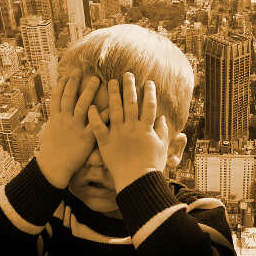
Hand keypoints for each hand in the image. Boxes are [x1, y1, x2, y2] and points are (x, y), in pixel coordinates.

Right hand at [37, 69, 107, 188]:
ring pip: (82, 105)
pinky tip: (110, 106)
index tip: (67, 74)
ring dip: (89, 91)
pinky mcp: (85, 138)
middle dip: (76, 83)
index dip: (62, 85)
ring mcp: (75, 128)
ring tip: (97, 80)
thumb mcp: (50, 132)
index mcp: (55, 118)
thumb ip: (57, 121)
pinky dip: (102, 114)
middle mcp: (64, 120)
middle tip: (83, 71)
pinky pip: (95, 124)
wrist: (53, 169)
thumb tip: (59, 111)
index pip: (57, 97)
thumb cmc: (52, 152)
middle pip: (69, 97)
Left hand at [88, 72, 168, 192]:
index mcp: (146, 128)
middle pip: (131, 102)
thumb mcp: (161, 147)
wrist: (137, 181)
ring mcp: (118, 134)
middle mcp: (132, 127)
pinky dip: (94, 116)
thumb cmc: (151, 166)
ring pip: (115, 109)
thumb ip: (162, 131)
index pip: (149, 105)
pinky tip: (91, 106)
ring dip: (112, 94)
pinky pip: (98, 127)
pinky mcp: (106, 142)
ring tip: (110, 82)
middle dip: (129, 87)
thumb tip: (163, 118)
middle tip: (126, 74)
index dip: (149, 92)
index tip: (148, 82)